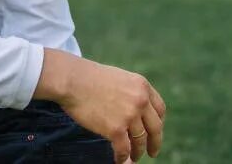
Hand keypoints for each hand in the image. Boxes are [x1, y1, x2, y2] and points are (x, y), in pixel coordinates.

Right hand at [34, 49, 165, 163]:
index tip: (154, 131)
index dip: (158, 123)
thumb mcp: (118, 77)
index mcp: (142, 86)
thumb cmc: (88, 77)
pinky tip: (119, 159)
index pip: (159, 109)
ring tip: (133, 157)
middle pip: (155, 128)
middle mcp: (140, 100)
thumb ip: (130, 91)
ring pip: (140, 141)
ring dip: (137, 151)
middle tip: (152, 151)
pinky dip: (122, 157)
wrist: (71, 80)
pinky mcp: (116, 129)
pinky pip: (124, 149)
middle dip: (154, 142)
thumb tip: (134, 109)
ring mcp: (129, 115)